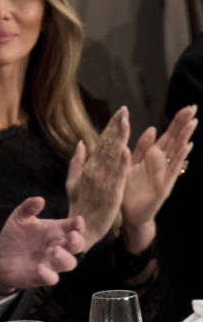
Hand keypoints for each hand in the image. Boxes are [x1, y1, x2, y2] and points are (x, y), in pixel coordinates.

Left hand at [0, 196, 84, 292]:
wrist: (1, 256)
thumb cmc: (15, 235)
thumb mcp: (19, 218)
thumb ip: (28, 208)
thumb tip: (39, 199)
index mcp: (56, 231)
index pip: (74, 227)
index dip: (79, 224)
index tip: (77, 220)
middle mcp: (58, 246)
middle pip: (77, 246)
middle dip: (77, 241)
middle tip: (71, 236)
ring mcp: (51, 262)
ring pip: (69, 263)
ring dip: (64, 258)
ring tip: (55, 251)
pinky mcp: (42, 276)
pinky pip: (52, 279)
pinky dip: (49, 274)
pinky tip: (40, 268)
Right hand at [65, 106, 130, 248]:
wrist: (80, 229)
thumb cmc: (79, 206)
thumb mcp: (73, 182)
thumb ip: (77, 162)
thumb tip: (82, 143)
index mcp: (88, 168)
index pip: (101, 143)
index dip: (111, 127)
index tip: (120, 113)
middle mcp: (95, 171)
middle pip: (107, 145)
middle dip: (116, 127)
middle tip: (124, 110)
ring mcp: (103, 182)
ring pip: (112, 156)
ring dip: (119, 138)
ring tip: (126, 122)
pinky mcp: (111, 193)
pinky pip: (117, 176)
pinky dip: (120, 163)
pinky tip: (125, 150)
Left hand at [121, 104, 196, 252]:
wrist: (128, 214)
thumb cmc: (129, 189)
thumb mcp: (131, 164)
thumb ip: (140, 148)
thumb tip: (151, 128)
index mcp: (153, 157)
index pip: (168, 136)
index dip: (176, 123)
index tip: (187, 107)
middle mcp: (162, 164)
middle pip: (175, 140)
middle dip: (183, 125)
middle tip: (194, 108)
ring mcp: (165, 174)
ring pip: (176, 153)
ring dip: (184, 137)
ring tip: (193, 123)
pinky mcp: (163, 186)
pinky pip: (171, 170)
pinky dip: (178, 158)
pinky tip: (186, 147)